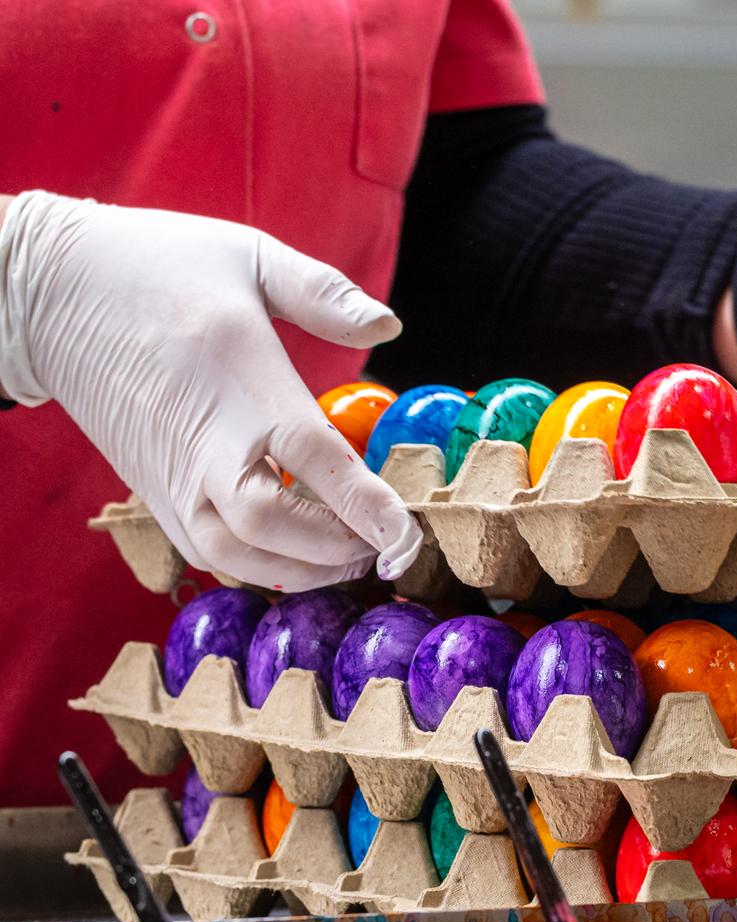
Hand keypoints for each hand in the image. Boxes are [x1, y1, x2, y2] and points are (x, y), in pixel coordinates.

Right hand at [0, 191, 422, 589]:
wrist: (49, 293)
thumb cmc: (156, 267)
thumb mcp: (248, 255)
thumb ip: (322, 294)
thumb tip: (390, 323)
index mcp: (240, 380)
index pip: (315, 457)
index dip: (365, 503)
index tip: (406, 532)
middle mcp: (204, 440)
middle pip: (270, 525)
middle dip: (332, 548)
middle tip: (378, 545)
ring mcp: (171, 475)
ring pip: (235, 554)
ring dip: (298, 570)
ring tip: (346, 559)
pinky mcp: (154, 492)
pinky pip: (207, 551)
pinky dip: (257, 568)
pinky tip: (295, 558)